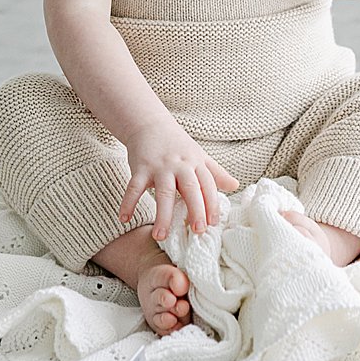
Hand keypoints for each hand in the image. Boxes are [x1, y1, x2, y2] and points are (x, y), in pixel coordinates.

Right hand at [119, 116, 240, 237]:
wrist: (150, 124)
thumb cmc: (177, 145)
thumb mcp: (199, 156)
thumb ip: (215, 173)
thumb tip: (235, 186)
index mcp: (196, 164)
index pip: (208, 185)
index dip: (212, 204)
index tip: (213, 224)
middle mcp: (180, 165)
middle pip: (190, 188)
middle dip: (195, 209)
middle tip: (197, 231)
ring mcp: (159, 166)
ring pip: (163, 192)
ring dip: (162, 214)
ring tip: (160, 236)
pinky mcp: (140, 167)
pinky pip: (133, 187)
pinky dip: (128, 202)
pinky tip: (124, 219)